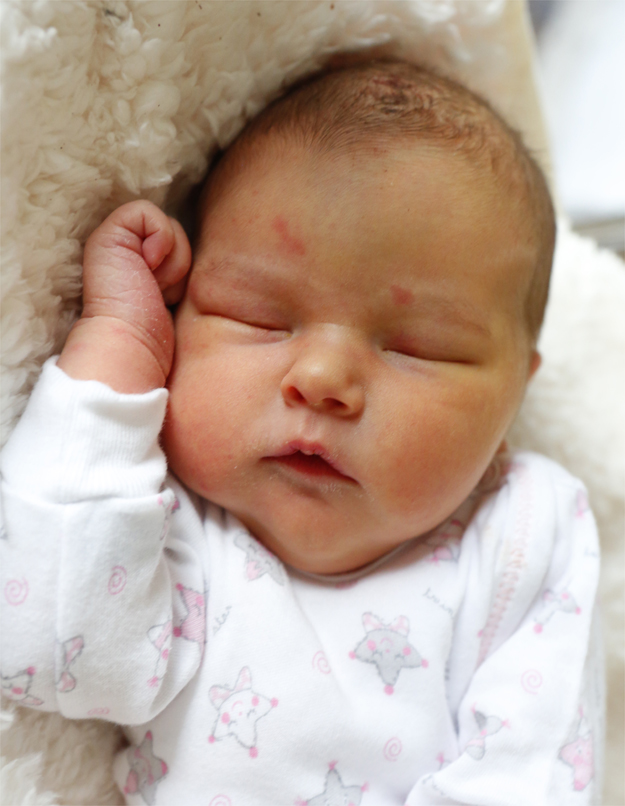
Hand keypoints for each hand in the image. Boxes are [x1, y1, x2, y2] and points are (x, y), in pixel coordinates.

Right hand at [58, 201, 191, 392]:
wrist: (131, 342)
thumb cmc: (158, 335)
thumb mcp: (183, 300)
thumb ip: (188, 276)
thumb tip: (224, 264)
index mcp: (141, 267)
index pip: (179, 246)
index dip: (184, 267)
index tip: (169, 297)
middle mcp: (127, 251)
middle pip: (178, 235)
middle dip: (181, 264)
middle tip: (162, 291)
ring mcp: (115, 241)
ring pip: (170, 226)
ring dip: (173, 261)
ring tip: (153, 285)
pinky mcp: (108, 234)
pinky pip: (148, 212)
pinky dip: (160, 239)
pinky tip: (147, 267)